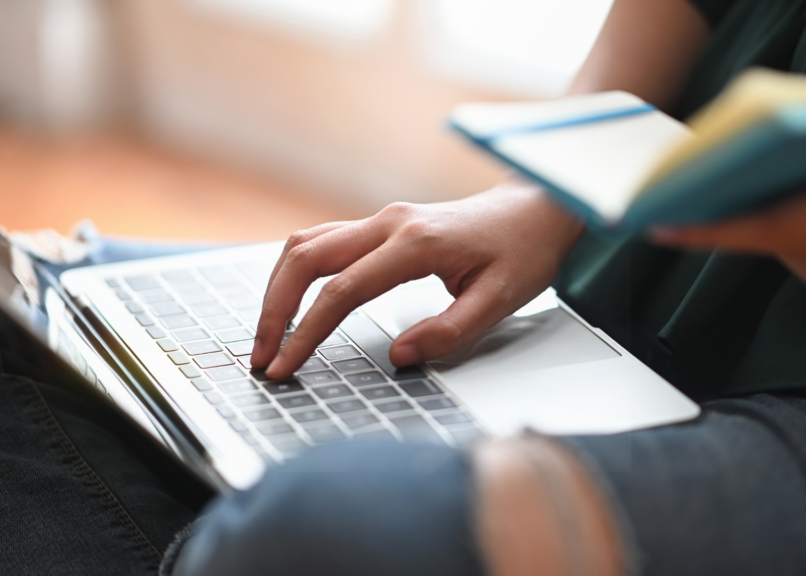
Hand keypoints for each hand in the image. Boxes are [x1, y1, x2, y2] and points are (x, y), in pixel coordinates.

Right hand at [250, 180, 583, 378]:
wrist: (537, 210)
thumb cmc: (523, 252)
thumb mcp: (500, 301)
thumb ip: (450, 332)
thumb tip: (399, 357)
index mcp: (416, 243)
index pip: (342, 291)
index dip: (306, 333)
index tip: (285, 366)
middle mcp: (390, 223)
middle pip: (306, 258)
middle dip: (274, 310)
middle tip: (262, 357)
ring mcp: (382, 219)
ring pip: (306, 245)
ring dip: (278, 289)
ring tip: (268, 337)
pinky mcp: (382, 225)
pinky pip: (323, 242)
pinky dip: (297, 274)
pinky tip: (292, 304)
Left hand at [649, 133, 805, 285]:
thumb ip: (802, 159)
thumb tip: (732, 163)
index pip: (760, 227)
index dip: (707, 228)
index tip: (662, 224)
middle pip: (755, 240)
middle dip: (712, 222)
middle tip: (666, 206)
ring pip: (768, 247)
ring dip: (742, 223)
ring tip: (711, 196)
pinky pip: (786, 252)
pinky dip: (770, 230)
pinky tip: (764, 207)